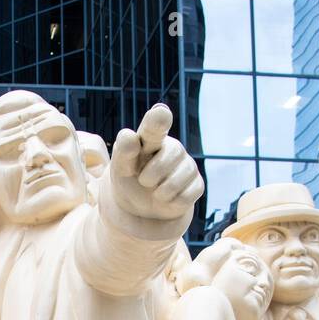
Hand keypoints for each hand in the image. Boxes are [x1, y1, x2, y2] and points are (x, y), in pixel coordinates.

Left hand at [109, 104, 203, 222]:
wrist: (142, 206)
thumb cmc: (130, 178)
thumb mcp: (121, 167)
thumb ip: (123, 151)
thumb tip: (129, 136)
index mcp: (151, 137)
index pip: (154, 126)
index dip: (158, 120)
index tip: (160, 113)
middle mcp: (172, 147)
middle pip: (164, 161)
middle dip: (149, 177)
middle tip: (144, 180)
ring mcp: (188, 165)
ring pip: (174, 184)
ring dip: (159, 194)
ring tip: (155, 190)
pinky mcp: (197, 184)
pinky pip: (184, 198)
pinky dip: (171, 204)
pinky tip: (169, 198)